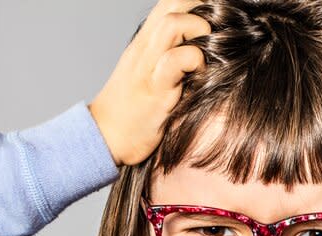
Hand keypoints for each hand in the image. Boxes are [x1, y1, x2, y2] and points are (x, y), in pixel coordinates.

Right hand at [88, 0, 210, 166]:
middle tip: (214, 37)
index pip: (172, 2)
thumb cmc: (133, 108)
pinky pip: (175, 61)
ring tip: (206, 56)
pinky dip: (195, 64)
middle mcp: (146, 45)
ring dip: (199, 34)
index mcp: (147, 39)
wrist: (106, 136)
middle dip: (202, 11)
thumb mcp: (151, 71)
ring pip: (173, 23)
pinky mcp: (154, 89)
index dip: (197, 4)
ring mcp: (148, 65)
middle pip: (174, 2)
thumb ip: (172, 53)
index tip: (215, 23)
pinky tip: (200, 80)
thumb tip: (206, 48)